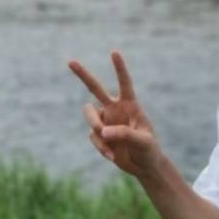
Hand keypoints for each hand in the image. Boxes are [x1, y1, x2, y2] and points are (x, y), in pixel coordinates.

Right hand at [69, 50, 161, 180]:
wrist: (143, 166)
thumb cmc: (149, 150)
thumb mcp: (143, 142)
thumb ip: (125, 134)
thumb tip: (103, 130)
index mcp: (130, 105)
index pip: (124, 82)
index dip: (119, 68)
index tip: (114, 52)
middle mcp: (115, 108)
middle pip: (95, 87)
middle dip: (83, 75)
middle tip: (70, 61)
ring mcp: (105, 120)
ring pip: (89, 114)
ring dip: (94, 124)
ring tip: (106, 139)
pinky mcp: (99, 134)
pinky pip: (92, 135)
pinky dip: (101, 146)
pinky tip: (112, 155)